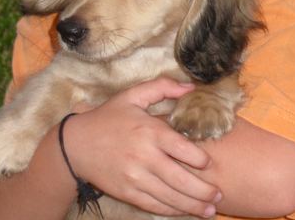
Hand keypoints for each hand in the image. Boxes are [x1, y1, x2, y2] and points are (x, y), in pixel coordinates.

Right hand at [65, 78, 220, 216]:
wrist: (75, 145)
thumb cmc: (108, 117)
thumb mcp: (133, 95)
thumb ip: (162, 87)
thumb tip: (191, 87)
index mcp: (149, 130)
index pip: (182, 148)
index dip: (200, 159)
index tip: (210, 164)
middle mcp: (144, 156)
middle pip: (180, 178)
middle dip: (203, 190)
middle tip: (219, 195)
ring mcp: (135, 177)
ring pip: (170, 196)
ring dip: (193, 206)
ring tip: (210, 210)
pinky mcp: (127, 192)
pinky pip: (154, 205)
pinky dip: (172, 210)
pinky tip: (185, 212)